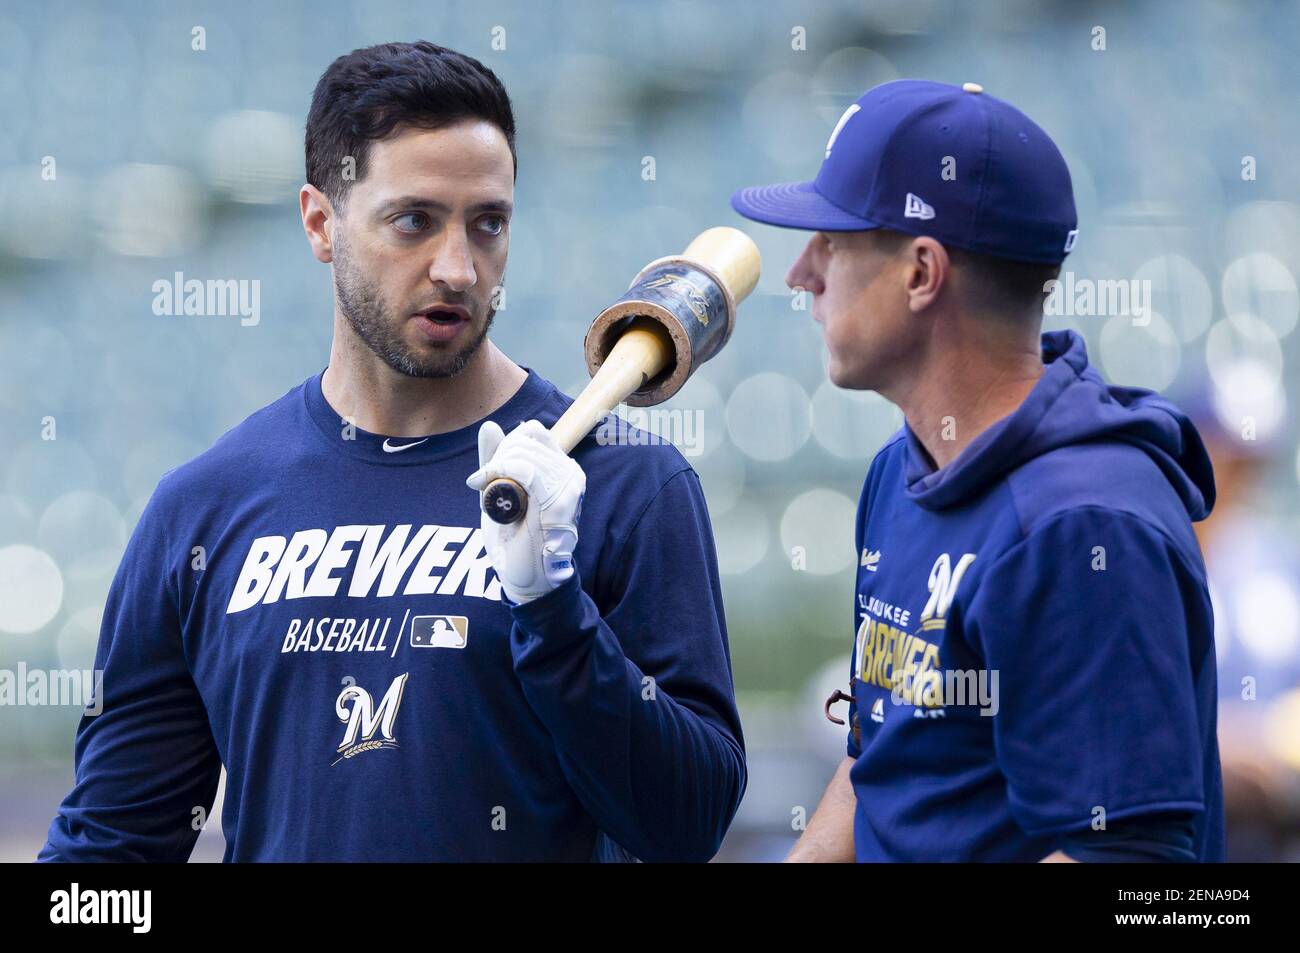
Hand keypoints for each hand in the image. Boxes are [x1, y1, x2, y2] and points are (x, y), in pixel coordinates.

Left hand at [466, 419, 585, 603]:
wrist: (524, 576)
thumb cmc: (515, 538)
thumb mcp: (500, 491)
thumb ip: (496, 459)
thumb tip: (489, 426)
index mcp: (562, 469)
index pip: (533, 432)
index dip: (507, 443)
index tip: (491, 470)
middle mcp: (571, 474)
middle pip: (526, 438)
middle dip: (498, 456)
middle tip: (484, 482)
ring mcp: (568, 487)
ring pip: (523, 452)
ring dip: (496, 468)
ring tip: (487, 492)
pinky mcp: (558, 502)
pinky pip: (525, 470)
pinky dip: (499, 473)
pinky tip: (485, 488)